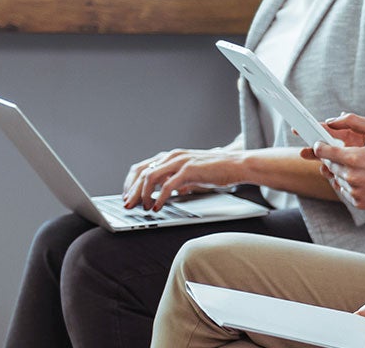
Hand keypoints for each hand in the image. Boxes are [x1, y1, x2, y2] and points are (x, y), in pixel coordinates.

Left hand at [120, 148, 243, 210]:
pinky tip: (157, 207)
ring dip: (143, 194)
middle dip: (132, 191)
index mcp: (171, 156)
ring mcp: (180, 161)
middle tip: (127, 206)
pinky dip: (159, 198)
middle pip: (142, 172)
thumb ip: (177, 179)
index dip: (131, 183)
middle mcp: (173, 156)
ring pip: (150, 177)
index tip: (127, 197)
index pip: (142, 167)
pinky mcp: (189, 170)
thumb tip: (166, 193)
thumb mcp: (192, 174)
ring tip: (143, 208)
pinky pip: (167, 186)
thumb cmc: (217, 170)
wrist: (237, 165)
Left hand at [301, 113, 364, 211]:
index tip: (321, 144)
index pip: (323, 152)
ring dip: (344, 172)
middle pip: (329, 166)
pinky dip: (351, 185)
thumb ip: (353, 121)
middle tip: (348, 154)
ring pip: (337, 179)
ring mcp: (355, 192)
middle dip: (334, 159)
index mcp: (353, 158)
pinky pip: (346, 192)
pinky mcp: (359, 202)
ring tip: (361, 166)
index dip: (320, 146)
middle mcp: (351, 177)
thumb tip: (332, 120)